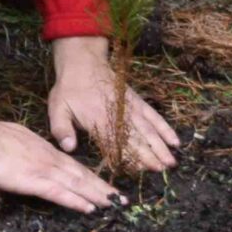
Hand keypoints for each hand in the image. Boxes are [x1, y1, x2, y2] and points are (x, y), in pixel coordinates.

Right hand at [0, 107, 123, 212]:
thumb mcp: (17, 139)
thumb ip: (29, 148)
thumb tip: (31, 154)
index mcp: (46, 150)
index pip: (75, 166)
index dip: (92, 178)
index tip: (106, 186)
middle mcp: (51, 160)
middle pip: (83, 175)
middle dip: (103, 188)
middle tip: (122, 200)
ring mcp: (44, 170)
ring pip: (78, 184)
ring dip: (98, 196)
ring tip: (115, 206)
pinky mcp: (33, 181)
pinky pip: (60, 193)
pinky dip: (77, 201)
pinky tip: (90, 209)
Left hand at [48, 36, 179, 171]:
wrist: (83, 62)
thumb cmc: (69, 89)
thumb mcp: (57, 108)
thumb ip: (61, 129)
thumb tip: (68, 148)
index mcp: (98, 121)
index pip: (117, 143)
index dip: (130, 156)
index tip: (143, 169)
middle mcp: (118, 115)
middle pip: (137, 138)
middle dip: (151, 155)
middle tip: (164, 169)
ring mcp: (130, 107)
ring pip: (148, 129)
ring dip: (161, 145)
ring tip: (172, 161)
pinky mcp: (136, 101)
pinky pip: (153, 116)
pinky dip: (164, 128)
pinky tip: (175, 140)